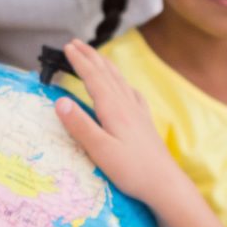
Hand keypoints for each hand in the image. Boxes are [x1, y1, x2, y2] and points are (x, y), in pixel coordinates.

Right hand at [51, 41, 190, 210]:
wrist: (165, 184)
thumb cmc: (131, 170)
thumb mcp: (100, 151)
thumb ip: (80, 126)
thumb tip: (60, 101)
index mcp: (113, 109)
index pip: (93, 78)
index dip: (79, 62)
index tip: (67, 47)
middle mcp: (126, 105)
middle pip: (106, 74)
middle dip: (90, 57)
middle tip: (75, 43)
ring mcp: (138, 112)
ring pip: (119, 81)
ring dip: (105, 65)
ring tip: (95, 55)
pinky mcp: (144, 122)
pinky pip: (132, 93)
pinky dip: (123, 83)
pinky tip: (124, 85)